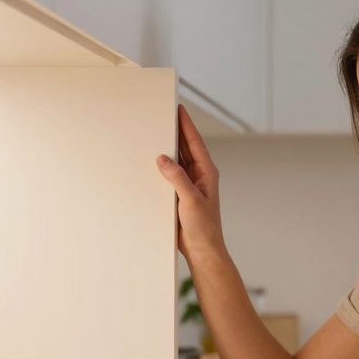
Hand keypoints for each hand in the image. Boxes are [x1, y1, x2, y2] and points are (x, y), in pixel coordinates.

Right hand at [155, 105, 224, 257]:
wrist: (202, 250)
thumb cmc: (204, 227)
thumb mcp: (190, 200)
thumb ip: (177, 178)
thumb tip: (162, 158)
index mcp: (206, 173)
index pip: (195, 143)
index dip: (186, 125)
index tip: (179, 108)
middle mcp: (199, 176)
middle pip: (186, 148)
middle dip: (176, 131)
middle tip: (164, 114)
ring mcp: (189, 185)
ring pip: (177, 161)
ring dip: (167, 149)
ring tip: (155, 131)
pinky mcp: (179, 195)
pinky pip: (169, 175)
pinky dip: (161, 167)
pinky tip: (151, 161)